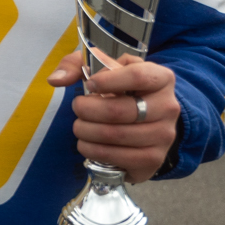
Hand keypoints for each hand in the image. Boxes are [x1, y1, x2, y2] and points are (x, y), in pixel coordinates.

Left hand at [47, 50, 179, 182]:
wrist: (148, 120)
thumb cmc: (122, 90)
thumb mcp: (104, 68)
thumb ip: (76, 65)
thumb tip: (56, 79)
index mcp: (162, 78)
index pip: (138, 76)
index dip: (107, 81)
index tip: (90, 85)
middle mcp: (169, 107)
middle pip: (119, 110)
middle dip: (87, 110)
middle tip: (78, 108)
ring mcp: (164, 136)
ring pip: (115, 136)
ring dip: (86, 131)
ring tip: (80, 125)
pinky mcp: (153, 160)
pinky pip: (117, 157)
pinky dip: (93, 150)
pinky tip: (87, 143)